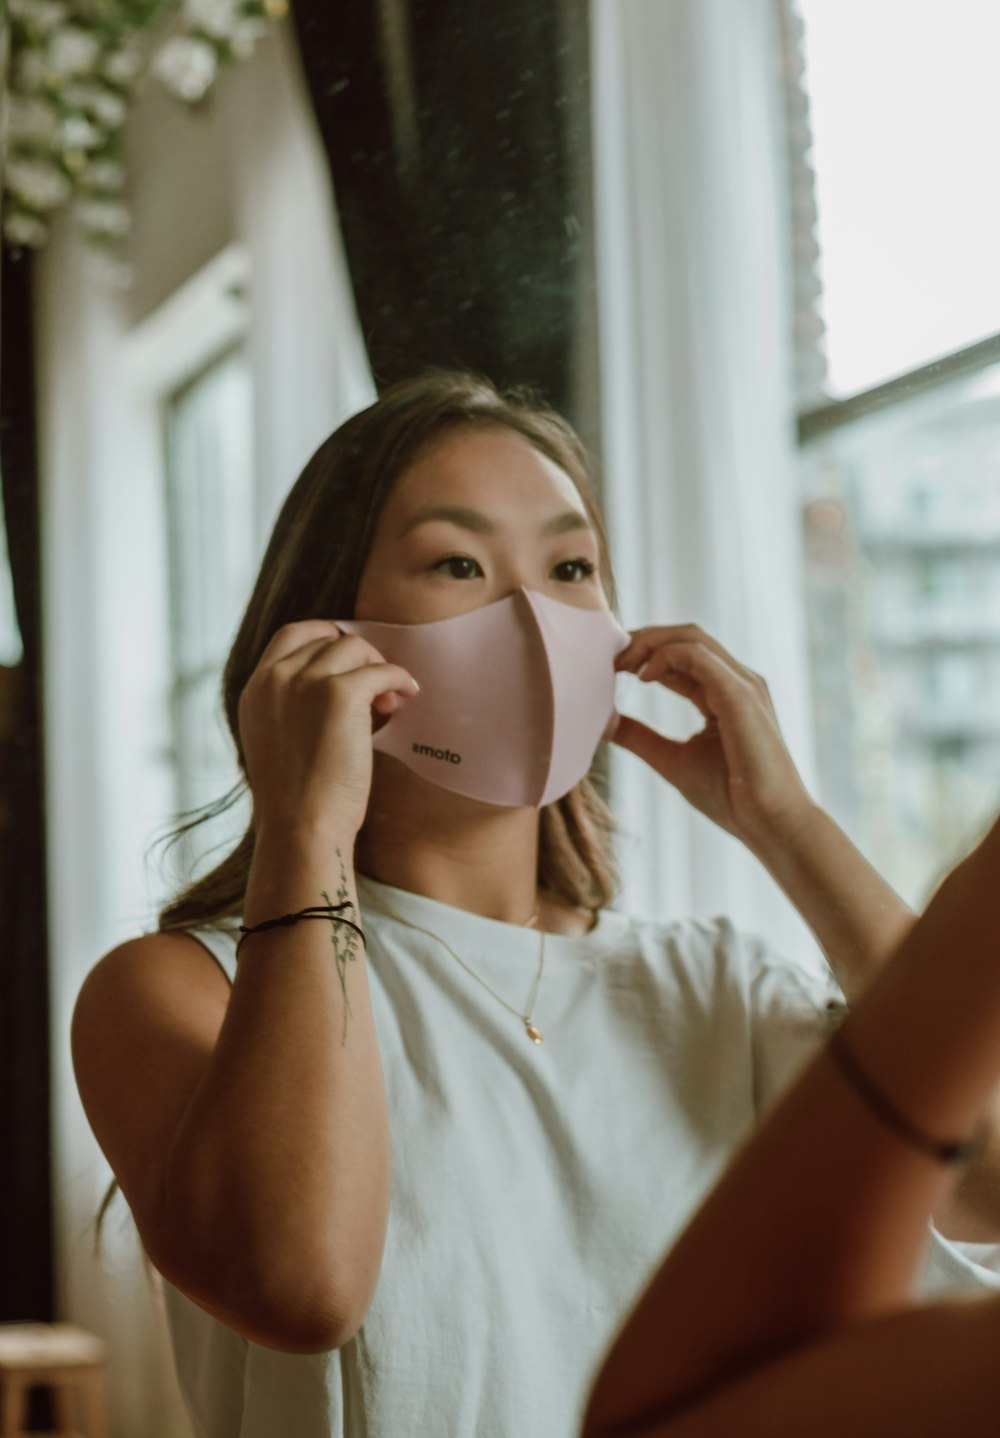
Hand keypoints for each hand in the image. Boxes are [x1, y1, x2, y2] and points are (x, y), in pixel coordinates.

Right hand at [238, 620, 419, 841]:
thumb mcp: (278, 742)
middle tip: (375, 685)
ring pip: (355, 649)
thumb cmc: (298, 802)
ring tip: (388, 703)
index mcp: (255, 690)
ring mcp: (307, 682)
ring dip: (377, 667)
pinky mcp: (340, 694)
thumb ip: (295, 709)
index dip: (325, 637)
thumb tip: (348, 688)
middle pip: (327, 638)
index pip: (291, 635)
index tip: (349, 657)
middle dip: (356, 656)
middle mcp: (276, 678)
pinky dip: (399, 678)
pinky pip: (381, 670)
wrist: (301, 828)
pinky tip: (408, 695)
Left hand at [609, 624, 812, 849]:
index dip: (643, 653)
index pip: (682, 656)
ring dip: (650, 643)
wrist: (770, 823)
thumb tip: (604, 722)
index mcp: (724, 694)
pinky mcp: (740, 695)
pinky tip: (643, 676)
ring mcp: (742, 685)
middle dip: (644, 639)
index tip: (610, 666)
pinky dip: (666, 656)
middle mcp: (737, 682)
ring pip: (691, 638)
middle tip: (609, 657)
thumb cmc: (731, 798)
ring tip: (621, 663)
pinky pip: (699, 656)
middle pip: (685, 637)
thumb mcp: (671, 760)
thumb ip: (640, 737)